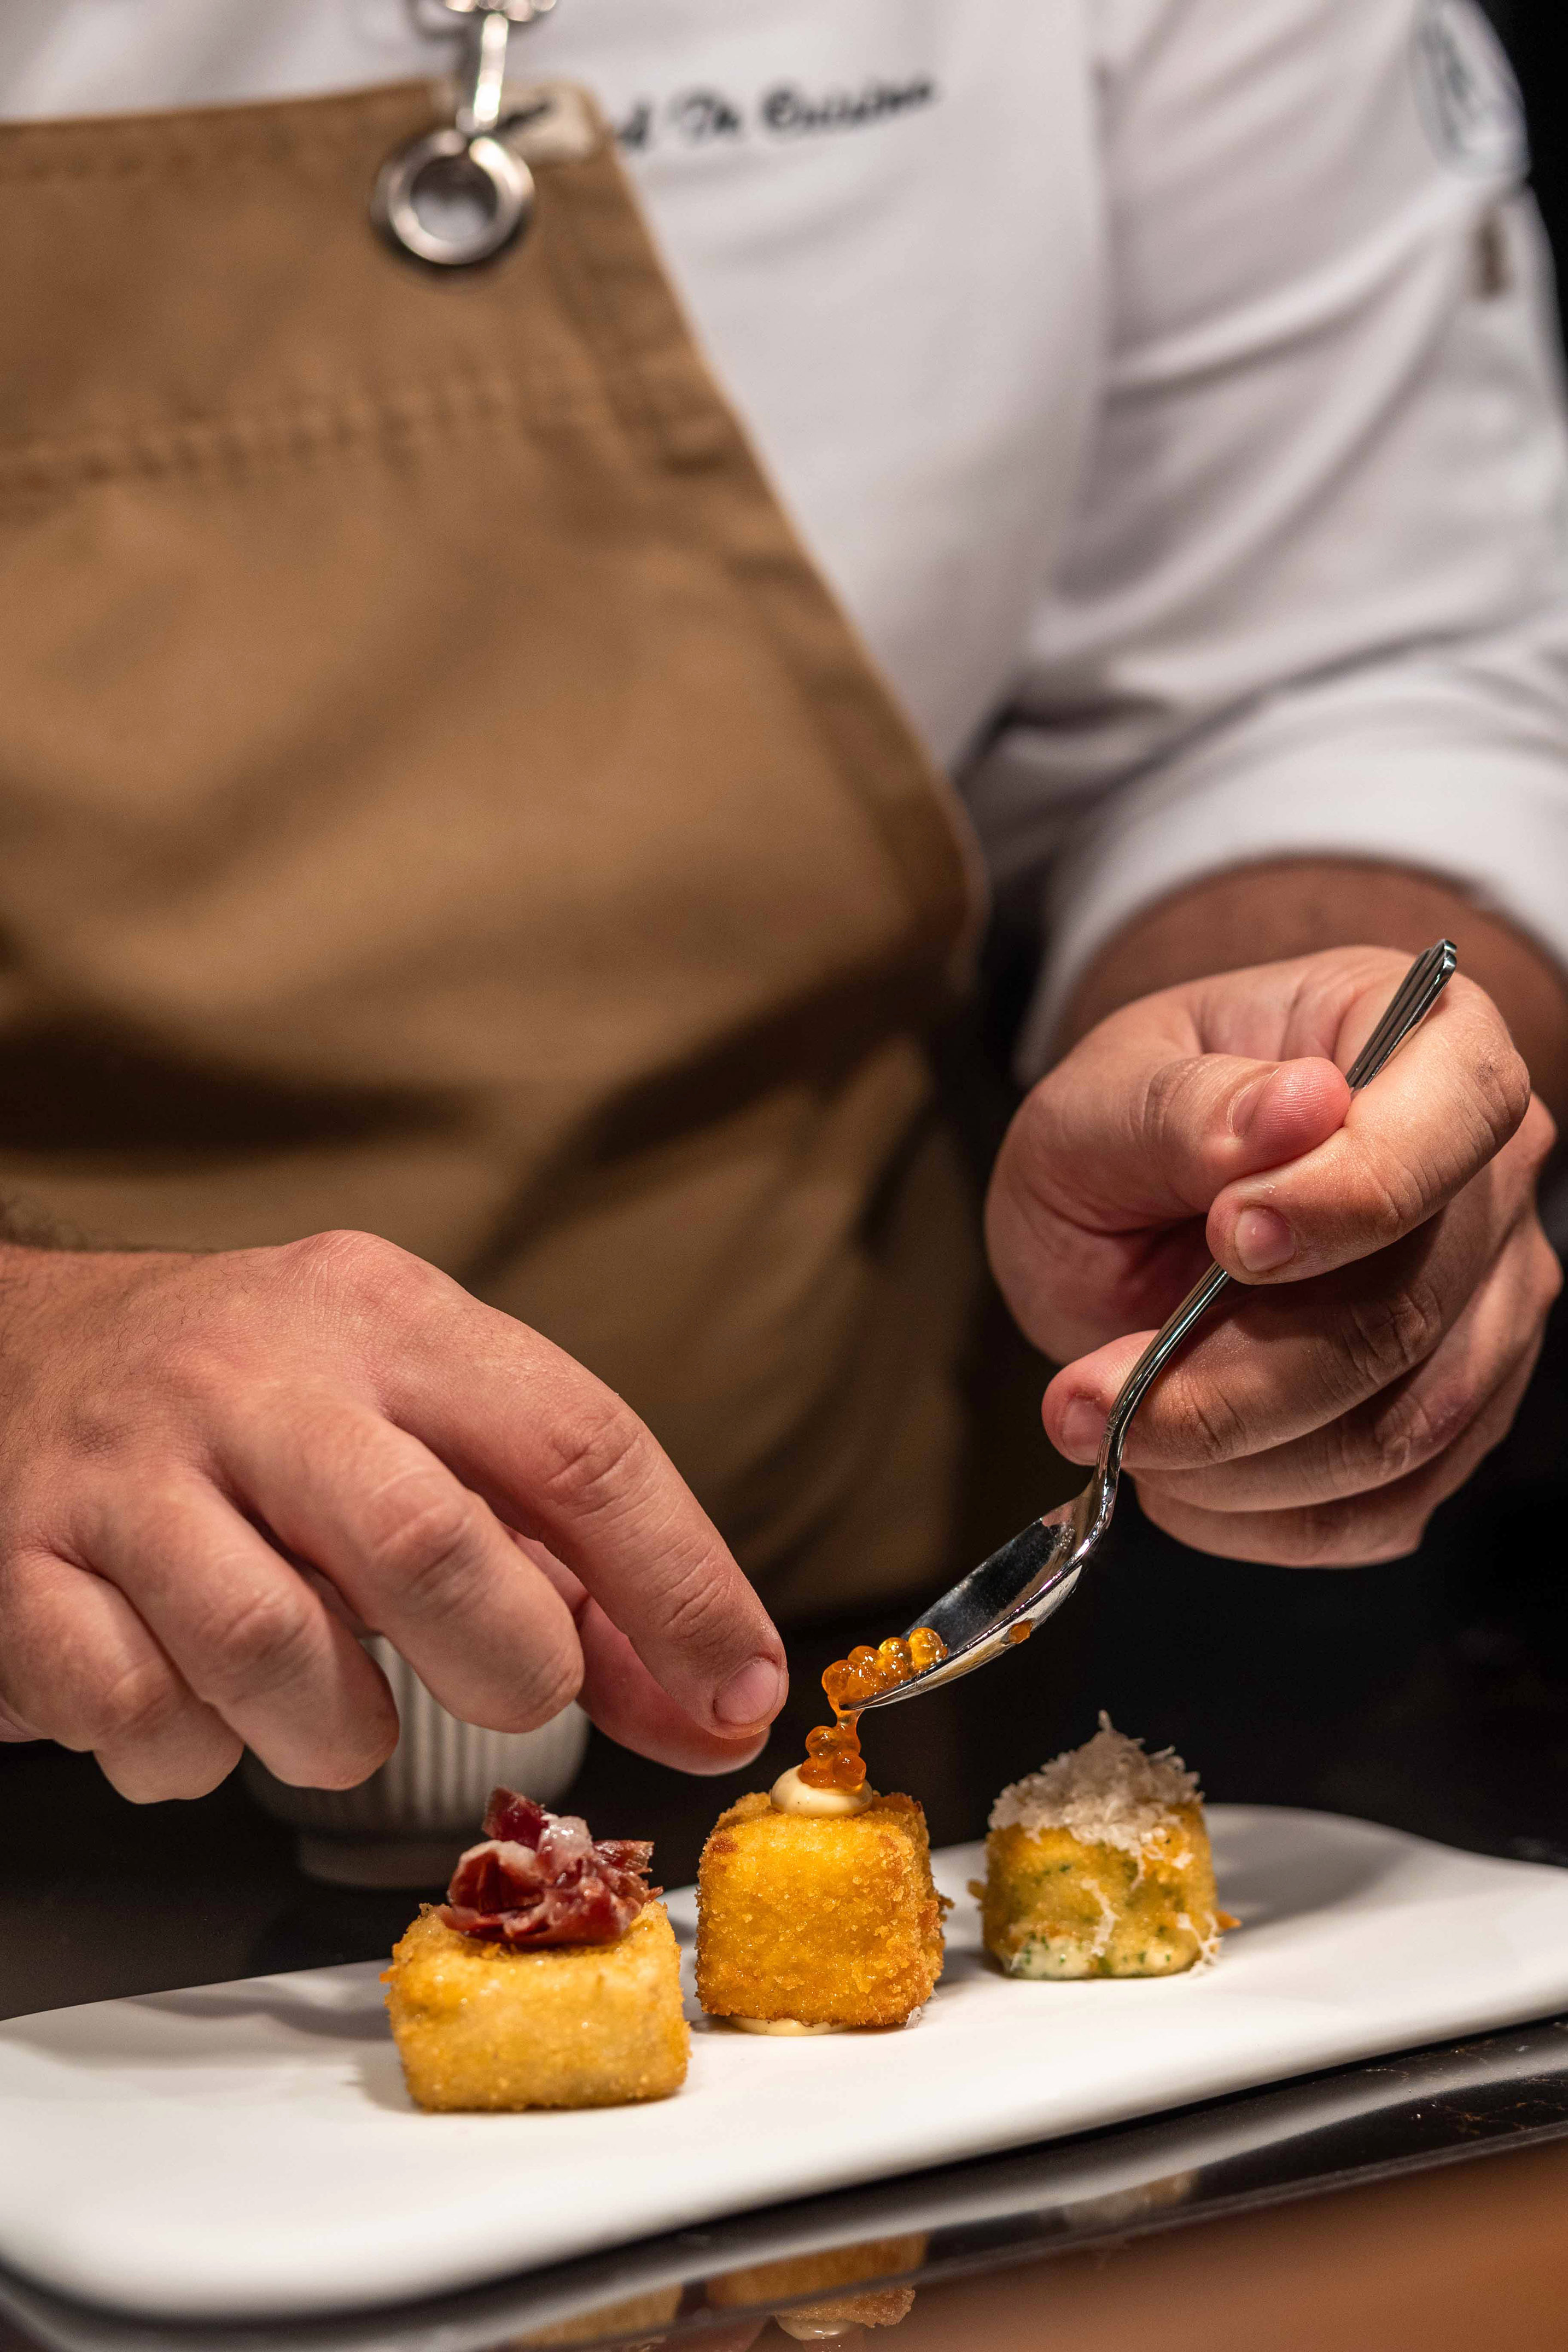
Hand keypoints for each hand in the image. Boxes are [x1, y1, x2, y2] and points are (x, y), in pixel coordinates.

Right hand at [0, 1231, 785, 1797]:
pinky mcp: (20, 1568)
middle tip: (511, 1691)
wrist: (19, 1350)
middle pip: (428, 1544)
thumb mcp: (428, 1433)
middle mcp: (257, 1377)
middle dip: (507, 1665)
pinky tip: (203, 1703)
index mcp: (388, 1320)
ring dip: (337, 1731)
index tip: (735, 1690)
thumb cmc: (265, 1410)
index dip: (679, 1585)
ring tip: (332, 1704)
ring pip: (270, 1650)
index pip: (576, 1443)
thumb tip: (718, 1704)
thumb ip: (581, 1579)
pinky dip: (196, 1754)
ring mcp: (127, 1470)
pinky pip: (137, 1716)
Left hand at [986, 947, 1559, 1564]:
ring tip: (1103, 1430)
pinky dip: (1261, 1520)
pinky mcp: (1453, 1417)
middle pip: (1409, 1310)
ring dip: (1233, 1460)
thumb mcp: (1103, 1094)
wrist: (1130, 1201)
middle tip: (1085, 1398)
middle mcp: (1487, 1176)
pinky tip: (1172, 1482)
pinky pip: (1382, 1509)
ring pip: (1398, 1430)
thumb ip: (1184, 1108)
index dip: (1351, 1195)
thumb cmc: (1128, 1124)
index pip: (1457, 1116)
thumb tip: (1295, 1110)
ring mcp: (1487, 1305)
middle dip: (1235, 1378)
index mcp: (1427, 1040)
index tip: (1227, 1238)